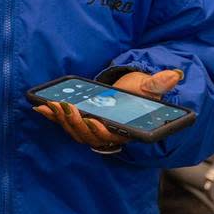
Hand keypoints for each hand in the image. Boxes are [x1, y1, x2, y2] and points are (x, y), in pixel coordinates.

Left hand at [33, 69, 183, 150]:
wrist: (126, 93)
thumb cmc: (137, 93)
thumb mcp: (147, 87)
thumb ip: (157, 84)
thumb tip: (174, 76)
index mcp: (125, 129)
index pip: (112, 137)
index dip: (101, 132)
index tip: (92, 121)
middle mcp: (106, 132)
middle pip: (88, 136)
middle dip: (76, 123)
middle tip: (67, 107)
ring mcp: (90, 128)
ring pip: (74, 131)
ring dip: (62, 120)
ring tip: (52, 105)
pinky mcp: (77, 121)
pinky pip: (63, 122)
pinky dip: (51, 116)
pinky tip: (39, 106)